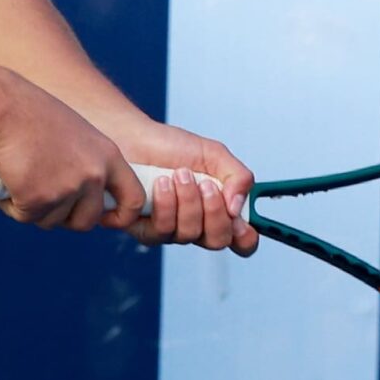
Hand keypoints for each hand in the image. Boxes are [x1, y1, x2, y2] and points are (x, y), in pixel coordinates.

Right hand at [0, 72, 141, 233]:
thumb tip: (82, 196)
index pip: (134, 199)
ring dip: (36, 208)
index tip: (106, 219)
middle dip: (66, 217)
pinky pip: (27, 217)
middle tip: (45, 198)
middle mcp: (92, 175)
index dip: (122, 216)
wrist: (1, 107)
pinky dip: (14, 206)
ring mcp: (66, 189)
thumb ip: (86, 162)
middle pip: (87, 220)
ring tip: (21, 176)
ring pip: (53, 221)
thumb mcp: (75, 134)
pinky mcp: (38, 200)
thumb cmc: (31, 113)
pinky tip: (7, 180)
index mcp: (108, 156)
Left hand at [106, 121, 257, 255]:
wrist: (133, 138)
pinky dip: (166, 204)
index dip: (245, 238)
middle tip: (204, 184)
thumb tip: (238, 208)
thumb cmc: (171, 147)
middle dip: (214, 212)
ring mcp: (172, 230)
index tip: (241, 222)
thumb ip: (237, 177)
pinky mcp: (146, 231)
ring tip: (179, 174)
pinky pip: (162, 231)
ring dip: (187, 201)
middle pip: (218, 241)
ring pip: (190, 234)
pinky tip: (161, 183)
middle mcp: (197, 225)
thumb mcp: (214, 154)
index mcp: (218, 210)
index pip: (241, 240)